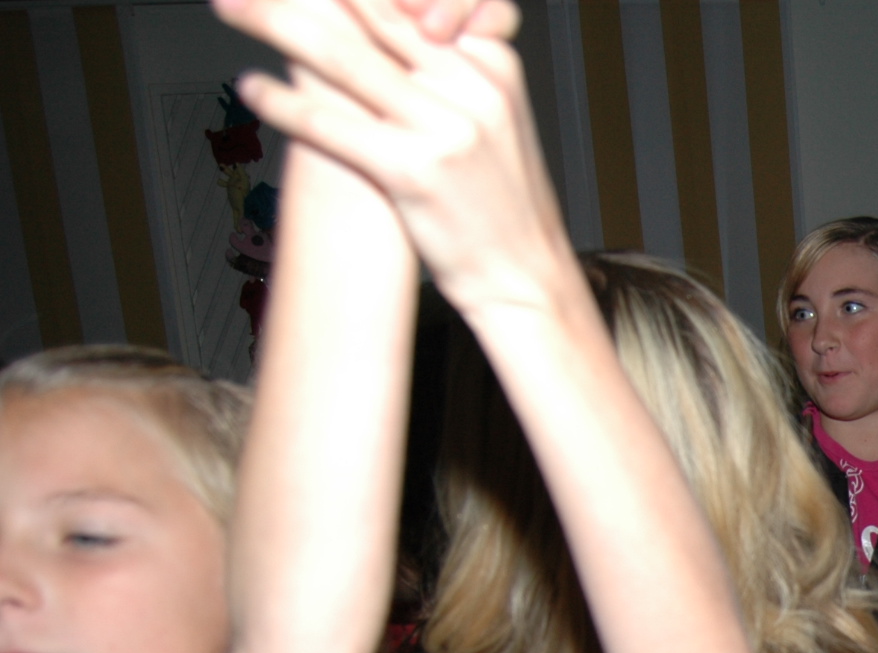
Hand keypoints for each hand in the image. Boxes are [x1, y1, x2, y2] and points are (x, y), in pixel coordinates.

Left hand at [215, 0, 572, 316]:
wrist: (528, 280)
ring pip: (342, 59)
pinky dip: (282, 102)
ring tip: (230, 8)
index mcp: (493, 67)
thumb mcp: (494, 124)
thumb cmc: (501, 207)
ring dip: (272, 25)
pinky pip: (331, 124)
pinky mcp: (414, 172)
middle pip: (371, 14)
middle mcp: (471, 89)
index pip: (410, 3)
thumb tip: (397, 31)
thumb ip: (451, 75)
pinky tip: (252, 88)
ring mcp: (444, 129)